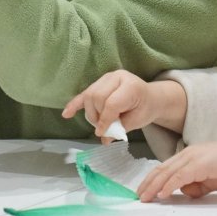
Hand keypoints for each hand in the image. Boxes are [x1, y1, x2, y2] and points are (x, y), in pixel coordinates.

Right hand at [62, 73, 186, 140]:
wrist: (150, 98)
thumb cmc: (144, 109)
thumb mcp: (137, 121)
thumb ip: (119, 128)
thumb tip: (104, 138)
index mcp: (130, 85)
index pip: (112, 102)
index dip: (105, 119)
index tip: (103, 133)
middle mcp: (117, 77)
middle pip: (97, 97)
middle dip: (97, 116)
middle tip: (103, 128)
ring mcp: (106, 78)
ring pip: (89, 95)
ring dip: (90, 113)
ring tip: (99, 123)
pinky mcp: (99, 83)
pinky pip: (84, 94)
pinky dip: (74, 104)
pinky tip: (66, 114)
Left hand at [138, 129, 216, 201]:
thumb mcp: (210, 180)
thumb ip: (196, 185)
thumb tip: (185, 192)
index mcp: (187, 156)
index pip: (164, 168)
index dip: (152, 179)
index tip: (144, 190)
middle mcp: (186, 154)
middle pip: (161, 170)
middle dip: (147, 184)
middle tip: (138, 196)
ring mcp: (192, 158)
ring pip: (167, 173)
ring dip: (154, 187)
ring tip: (145, 198)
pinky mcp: (199, 164)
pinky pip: (179, 177)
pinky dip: (169, 186)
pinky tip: (162, 194)